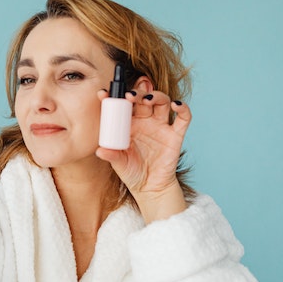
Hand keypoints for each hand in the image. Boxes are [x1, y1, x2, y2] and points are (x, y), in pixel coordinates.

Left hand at [96, 89, 190, 223]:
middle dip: (136, 93)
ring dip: (156, 96)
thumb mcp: (119, 164)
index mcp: (128, 124)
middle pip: (143, 99)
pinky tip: (176, 104)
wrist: (150, 188)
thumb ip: (111, 155)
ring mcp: (161, 126)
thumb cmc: (132, 172)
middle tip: (129, 95)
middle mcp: (145, 121)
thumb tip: (99, 150)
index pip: (122, 105)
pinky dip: (183, 108)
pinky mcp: (175, 135)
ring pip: (161, 102)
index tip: (103, 94)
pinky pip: (183, 118)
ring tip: (148, 99)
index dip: (114, 97)